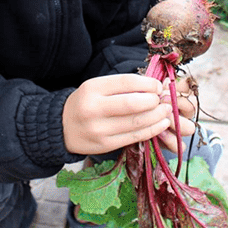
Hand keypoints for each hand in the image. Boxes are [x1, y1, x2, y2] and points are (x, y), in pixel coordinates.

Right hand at [62, 73, 189, 154]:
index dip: (148, 84)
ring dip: (158, 116)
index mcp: (92, 89)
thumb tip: (155, 86)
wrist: (62, 128)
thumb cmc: (86, 103)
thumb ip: (122, 87)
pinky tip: (161, 124)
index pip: (127, 82)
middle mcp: (93, 109)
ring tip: (166, 111)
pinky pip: (134, 137)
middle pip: (133, 104)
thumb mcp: (97, 88)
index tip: (158, 86)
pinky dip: (152, 130)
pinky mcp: (104, 145)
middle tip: (163, 100)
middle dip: (154, 101)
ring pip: (136, 122)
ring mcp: (98, 129)